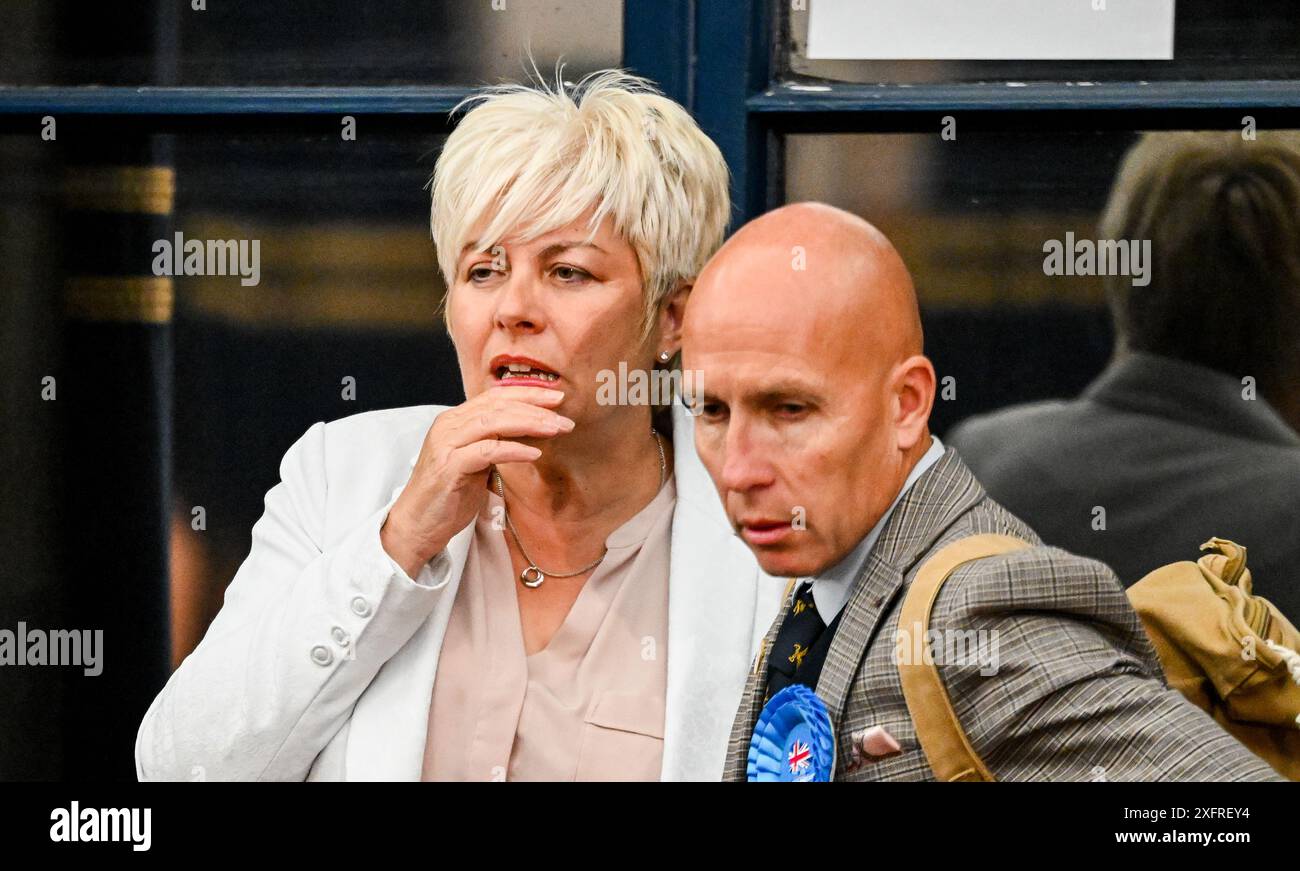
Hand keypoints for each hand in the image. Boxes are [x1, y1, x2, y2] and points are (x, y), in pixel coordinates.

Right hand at [381, 386, 573, 576]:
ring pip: (493, 422)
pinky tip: (535, 453)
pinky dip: (514, 449)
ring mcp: (446, 444)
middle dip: (536, 409)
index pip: (494, 396)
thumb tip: (531, 430)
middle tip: (565, 418)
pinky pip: (487, 451)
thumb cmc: (449, 496)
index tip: (557, 397)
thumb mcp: (476, 463)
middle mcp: (448, 425)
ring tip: (556, 430)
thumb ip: (495, 442)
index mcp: (454, 420)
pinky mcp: (449, 466)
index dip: (527, 393)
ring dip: (530, 424)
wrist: (417, 525)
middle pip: (497, 406)